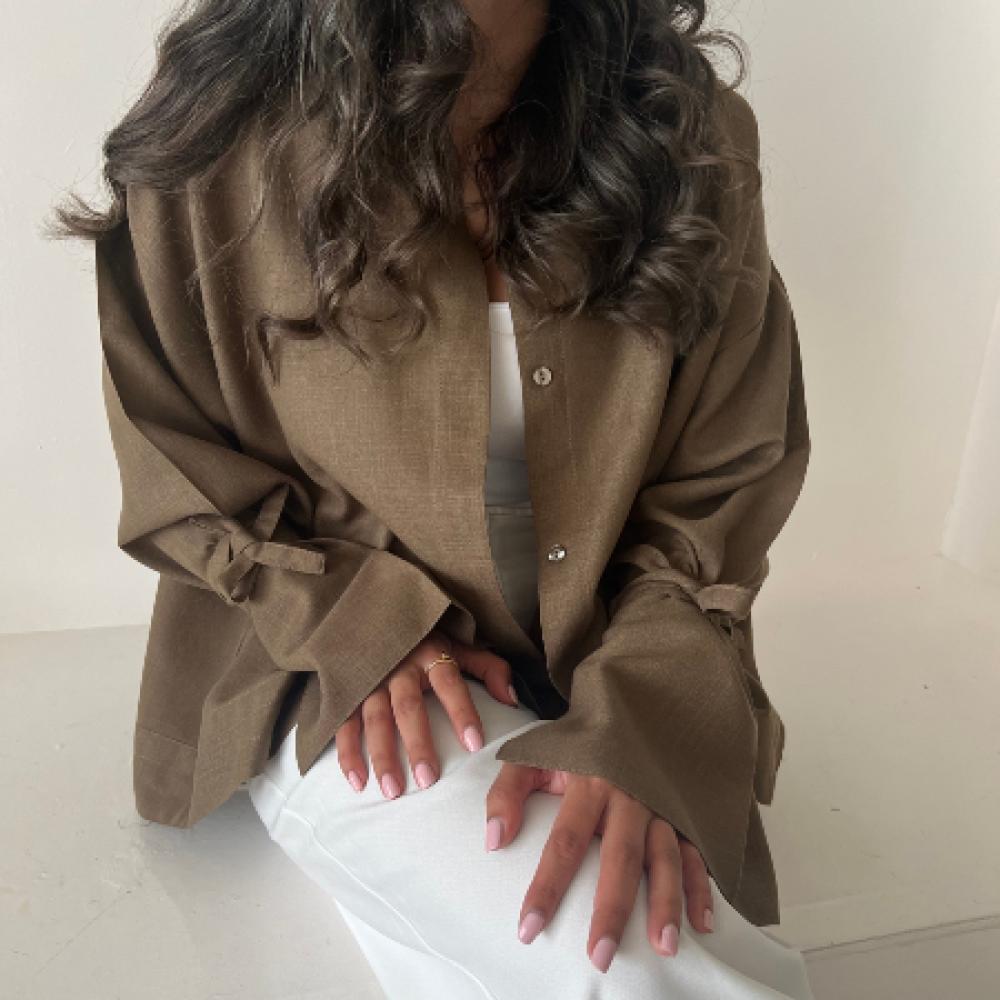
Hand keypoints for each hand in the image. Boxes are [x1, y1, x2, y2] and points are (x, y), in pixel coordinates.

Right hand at [335, 630, 517, 798]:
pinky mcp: (348, 692)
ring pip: (374, 719)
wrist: (377, 617)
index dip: (461, 711)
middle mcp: (398, 666)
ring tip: (393, 790)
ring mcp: (370, 680)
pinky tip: (357, 782)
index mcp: (430, 654)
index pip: (449, 682)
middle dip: (417, 743)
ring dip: (381, 755)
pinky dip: (348, 754)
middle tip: (427, 779)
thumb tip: (512, 699)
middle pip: (408, 706)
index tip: (474, 744)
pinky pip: (345, 724)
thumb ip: (489, 668)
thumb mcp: (460, 646)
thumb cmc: (427, 642)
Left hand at [485, 764, 714, 972]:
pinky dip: (702, 885)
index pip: (565, 841)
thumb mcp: (536, 753)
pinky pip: (697, 850)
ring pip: (665, 857)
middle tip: (598, 956)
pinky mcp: (683, 811)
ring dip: (665, 902)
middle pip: (619, 857)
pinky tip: (703, 924)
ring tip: (663, 947)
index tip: (529, 928)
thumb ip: (507, 791)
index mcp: (589, 780)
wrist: (629, 705)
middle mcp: (628, 795)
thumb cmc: (577, 741)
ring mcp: (660, 804)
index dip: (547, 886)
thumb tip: (493, 840)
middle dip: (611, 909)